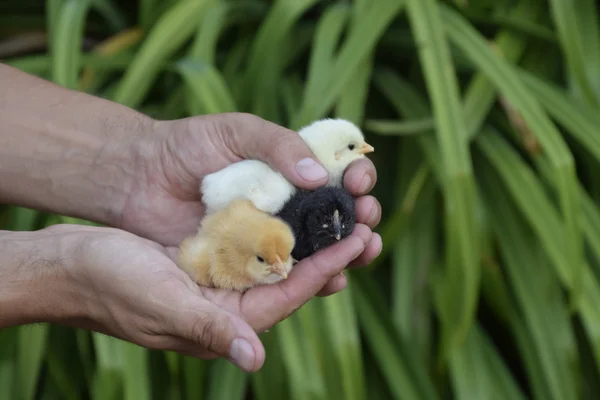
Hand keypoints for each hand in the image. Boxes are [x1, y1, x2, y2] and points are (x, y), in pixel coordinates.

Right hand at [2, 224, 371, 371]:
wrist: (72, 265)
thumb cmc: (110, 284)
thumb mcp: (161, 302)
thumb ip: (209, 329)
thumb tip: (256, 358)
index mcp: (225, 321)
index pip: (289, 295)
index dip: (327, 268)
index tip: (360, 241)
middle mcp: (230, 304)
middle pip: (293, 279)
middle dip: (331, 252)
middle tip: (366, 222)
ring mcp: (221, 281)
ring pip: (280, 260)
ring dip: (312, 236)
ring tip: (344, 211)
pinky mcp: (211, 259)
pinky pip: (256, 244)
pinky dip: (280, 227)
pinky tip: (298, 207)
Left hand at [118, 113, 381, 294]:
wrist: (137, 176)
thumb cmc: (187, 145)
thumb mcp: (238, 131)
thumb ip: (280, 145)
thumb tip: (321, 177)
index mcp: (289, 167)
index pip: (338, 174)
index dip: (356, 178)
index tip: (357, 183)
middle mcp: (285, 203)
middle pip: (337, 215)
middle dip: (361, 217)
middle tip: (367, 219)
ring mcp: (268, 234)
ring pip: (319, 248)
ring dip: (347, 251)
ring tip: (362, 250)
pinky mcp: (248, 262)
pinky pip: (285, 272)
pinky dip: (312, 277)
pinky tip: (332, 278)